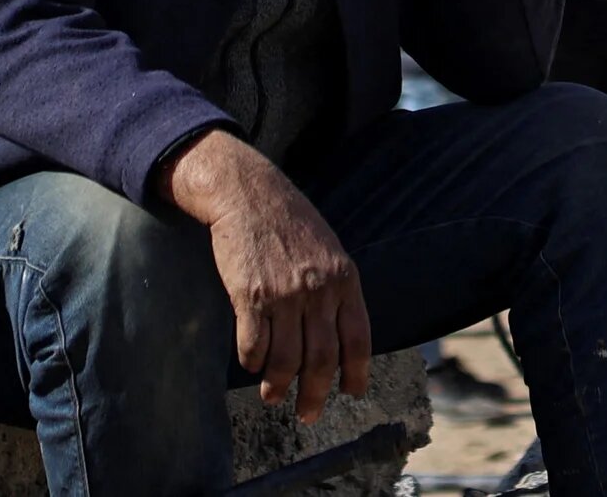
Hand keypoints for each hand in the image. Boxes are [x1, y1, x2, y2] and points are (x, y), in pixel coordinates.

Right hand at [162, 131, 370, 420]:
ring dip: (279, 386)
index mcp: (344, 278)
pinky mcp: (250, 295)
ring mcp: (284, 293)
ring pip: (286, 360)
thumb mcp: (328, 249)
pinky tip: (251, 365)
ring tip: (273, 395)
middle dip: (314, 394)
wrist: (248, 192)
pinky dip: (252, 362)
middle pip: (321, 359)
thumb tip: (339, 338)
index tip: (352, 393)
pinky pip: (253, 345)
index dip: (357, 372)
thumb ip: (336, 289)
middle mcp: (318, 289)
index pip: (358, 338)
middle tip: (307, 413)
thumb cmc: (289, 222)